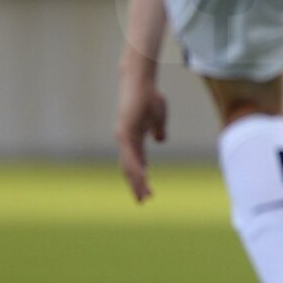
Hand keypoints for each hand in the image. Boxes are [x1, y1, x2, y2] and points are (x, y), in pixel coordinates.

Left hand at [115, 69, 167, 201]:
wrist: (140, 81)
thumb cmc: (149, 96)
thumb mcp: (158, 116)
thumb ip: (157, 130)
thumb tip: (159, 140)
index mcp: (132, 138)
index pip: (135, 163)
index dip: (140, 177)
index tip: (146, 191)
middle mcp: (125, 140)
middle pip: (129, 168)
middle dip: (136, 185)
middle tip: (142, 201)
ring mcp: (123, 136)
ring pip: (129, 164)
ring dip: (137, 181)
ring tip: (143, 195)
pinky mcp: (125, 131)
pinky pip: (132, 154)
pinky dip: (137, 167)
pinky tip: (142, 176)